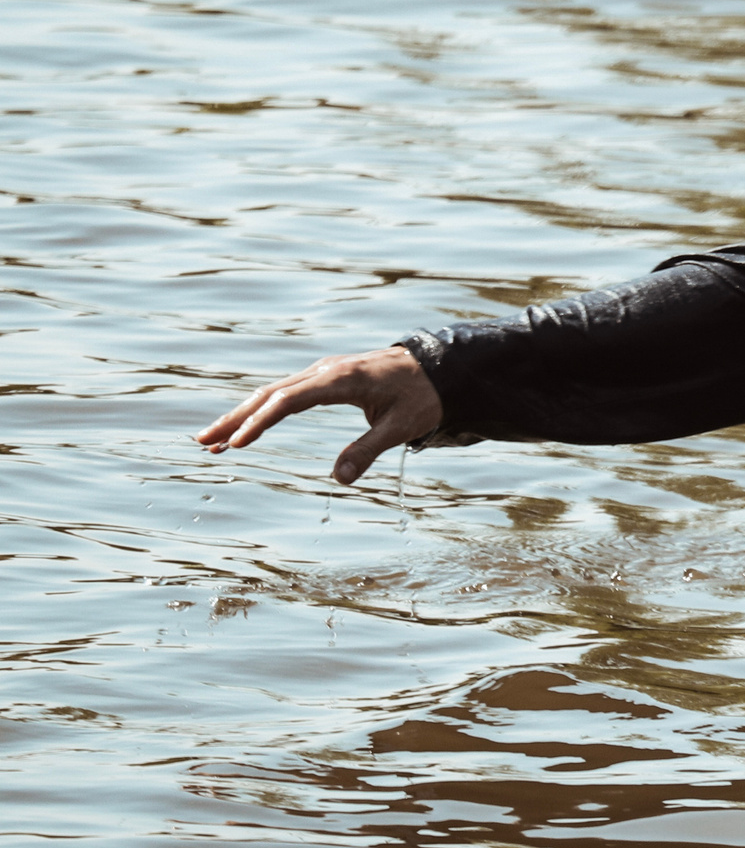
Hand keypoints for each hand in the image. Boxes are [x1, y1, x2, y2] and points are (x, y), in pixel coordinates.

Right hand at [195, 346, 444, 484]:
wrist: (439, 367)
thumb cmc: (423, 396)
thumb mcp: (403, 426)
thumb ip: (369, 449)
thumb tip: (340, 480)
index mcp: (342, 379)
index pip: (289, 400)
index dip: (260, 422)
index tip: (236, 444)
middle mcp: (326, 370)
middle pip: (270, 393)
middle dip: (235, 419)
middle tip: (203, 442)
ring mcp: (323, 371)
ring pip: (272, 392)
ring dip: (241, 415)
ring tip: (211, 441)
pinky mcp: (325, 377)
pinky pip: (285, 392)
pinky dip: (261, 409)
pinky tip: (244, 429)